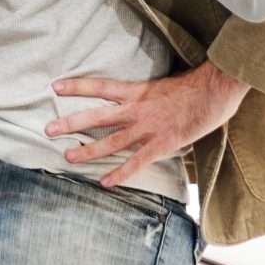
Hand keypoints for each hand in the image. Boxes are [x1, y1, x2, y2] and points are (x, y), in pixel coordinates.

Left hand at [45, 60, 249, 189]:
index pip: (100, 87)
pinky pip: (136, 162)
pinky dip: (120, 173)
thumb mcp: (165, 81)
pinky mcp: (161, 144)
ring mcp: (148, 128)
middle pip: (97, 117)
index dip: (77, 86)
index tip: (55, 86)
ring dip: (88, 151)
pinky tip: (104, 183)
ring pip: (111, 142)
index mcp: (137, 91)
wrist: (215, 91)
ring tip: (67, 157)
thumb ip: (149, 92)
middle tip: (48, 129)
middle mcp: (137, 109)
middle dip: (71, 123)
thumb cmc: (195, 84)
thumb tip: (140, 95)